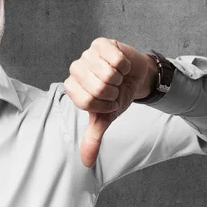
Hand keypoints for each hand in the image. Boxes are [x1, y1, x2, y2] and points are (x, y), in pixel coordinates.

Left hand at [64, 38, 156, 167]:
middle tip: (114, 89)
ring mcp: (87, 54)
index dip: (103, 105)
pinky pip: (116, 59)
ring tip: (117, 77)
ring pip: (107, 73)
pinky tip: (121, 66)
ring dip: (119, 79)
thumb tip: (86, 163)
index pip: (86, 101)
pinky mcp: (101, 43)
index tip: (109, 103)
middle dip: (113, 92)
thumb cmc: (117, 96)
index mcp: (72, 88)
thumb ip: (93, 138)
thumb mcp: (106, 118)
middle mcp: (75, 69)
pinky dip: (124, 66)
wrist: (134, 77)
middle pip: (97, 88)